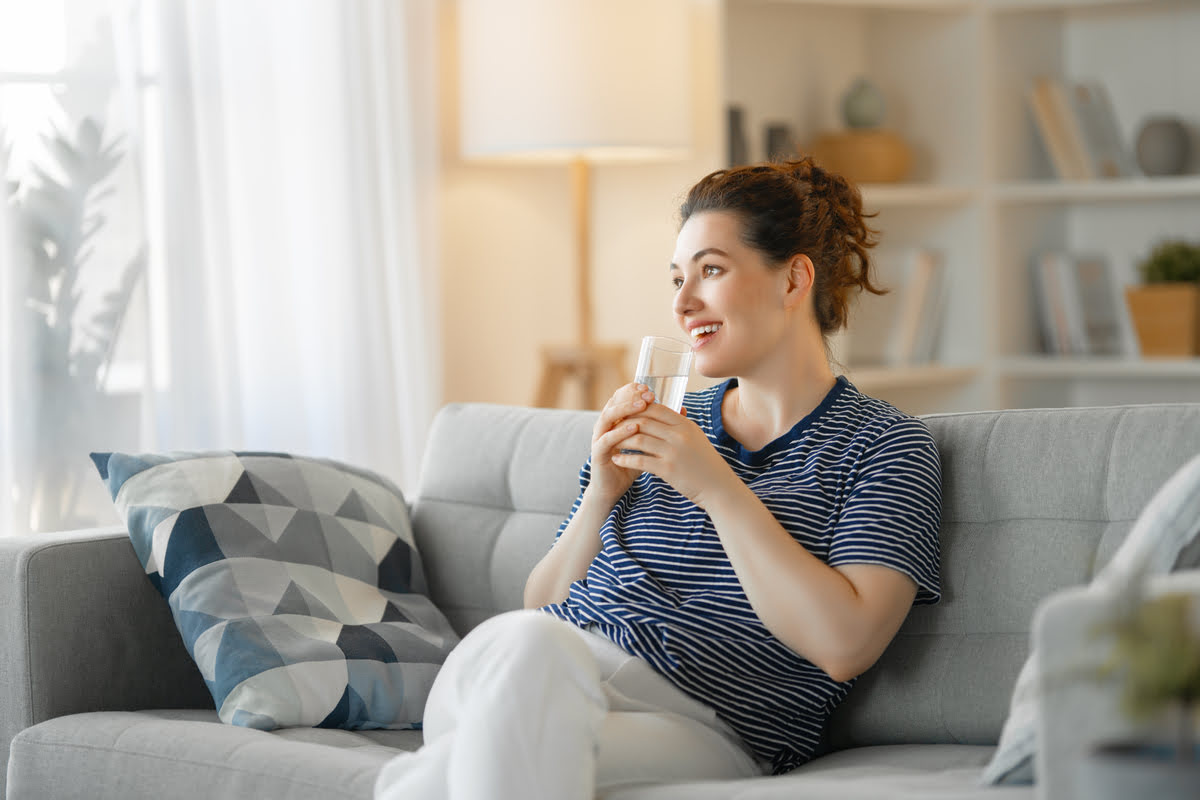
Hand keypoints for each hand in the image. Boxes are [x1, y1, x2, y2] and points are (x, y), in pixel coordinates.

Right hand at [586, 382, 657, 504]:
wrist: (614, 489)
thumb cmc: (632, 465)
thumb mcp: (649, 443)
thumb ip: (660, 427)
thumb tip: (682, 410)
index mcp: (615, 420)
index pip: (622, 397)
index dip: (634, 391)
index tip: (650, 387)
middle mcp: (605, 426)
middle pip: (614, 402)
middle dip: (631, 396)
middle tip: (648, 392)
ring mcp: (599, 438)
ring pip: (608, 417)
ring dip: (625, 409)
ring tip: (642, 405)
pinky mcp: (598, 453)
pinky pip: (607, 439)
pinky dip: (620, 432)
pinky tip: (634, 428)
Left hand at [610, 403, 736, 507]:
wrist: (719, 487)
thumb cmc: (705, 463)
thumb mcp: (695, 437)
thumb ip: (678, 425)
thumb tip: (659, 413)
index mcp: (685, 425)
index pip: (656, 408)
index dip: (637, 408)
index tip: (624, 413)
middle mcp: (679, 435)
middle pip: (644, 421)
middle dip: (625, 423)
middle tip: (612, 427)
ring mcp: (673, 452)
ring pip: (639, 439)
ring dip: (621, 440)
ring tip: (611, 443)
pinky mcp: (668, 470)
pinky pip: (640, 461)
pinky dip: (625, 459)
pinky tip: (617, 459)